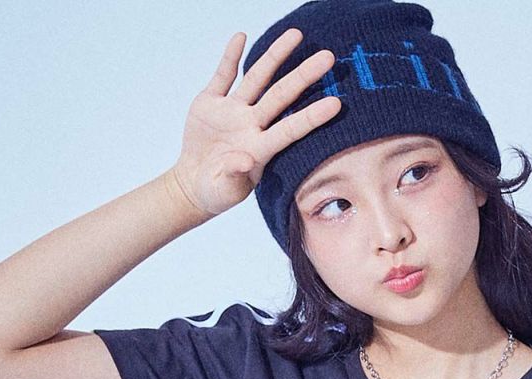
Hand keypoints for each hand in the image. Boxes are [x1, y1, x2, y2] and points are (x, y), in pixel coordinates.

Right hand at [170, 28, 340, 218]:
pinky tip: (241, 37)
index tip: (336, 104)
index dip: (312, 117)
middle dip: (303, 76)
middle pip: (280, 96)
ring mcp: (232, 112)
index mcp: (259, 149)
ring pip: (257, 79)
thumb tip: (245, 160)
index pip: (290, 130)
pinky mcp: (211, 103)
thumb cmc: (217, 191)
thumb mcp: (224, 189)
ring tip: (296, 35)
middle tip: (329, 57)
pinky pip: (223, 76)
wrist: (194, 184)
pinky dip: (230, 57)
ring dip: (274, 56)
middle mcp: (251, 125)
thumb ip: (234, 175)